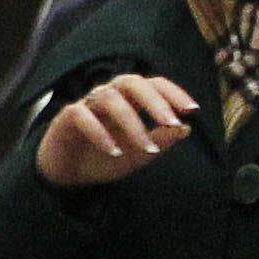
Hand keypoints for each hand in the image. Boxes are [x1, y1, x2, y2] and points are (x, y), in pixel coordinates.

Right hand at [36, 73, 197, 189]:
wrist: (67, 176)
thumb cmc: (103, 159)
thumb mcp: (138, 156)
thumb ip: (160, 141)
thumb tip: (186, 128)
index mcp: (128, 100)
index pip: (152, 84)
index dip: (173, 92)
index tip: (192, 110)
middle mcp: (108, 96)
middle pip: (132, 82)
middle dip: (155, 101)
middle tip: (172, 122)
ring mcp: (86, 104)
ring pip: (110, 99)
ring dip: (132, 123)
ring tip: (146, 148)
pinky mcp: (66, 118)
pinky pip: (82, 116)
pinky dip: (100, 133)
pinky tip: (114, 151)